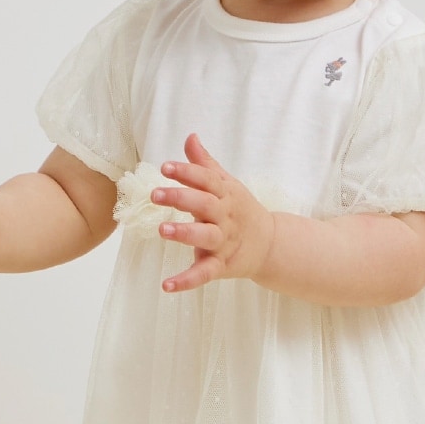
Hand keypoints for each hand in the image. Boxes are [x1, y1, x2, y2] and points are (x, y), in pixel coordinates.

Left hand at [151, 132, 274, 293]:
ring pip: (205, 236)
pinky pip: (204, 273)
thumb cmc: (240, 210)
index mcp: (225, 195)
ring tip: (163, 230)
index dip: (187, 172)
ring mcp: (224, 242)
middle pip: (204, 205)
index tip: (165, 167)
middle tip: (155, 194)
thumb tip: (190, 137)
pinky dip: (186, 281)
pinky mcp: (221, 265)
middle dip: (181, 198)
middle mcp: (225, 217)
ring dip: (185, 234)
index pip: (206, 180)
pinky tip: (167, 286)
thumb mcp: (226, 184)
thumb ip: (204, 164)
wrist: (269, 244)